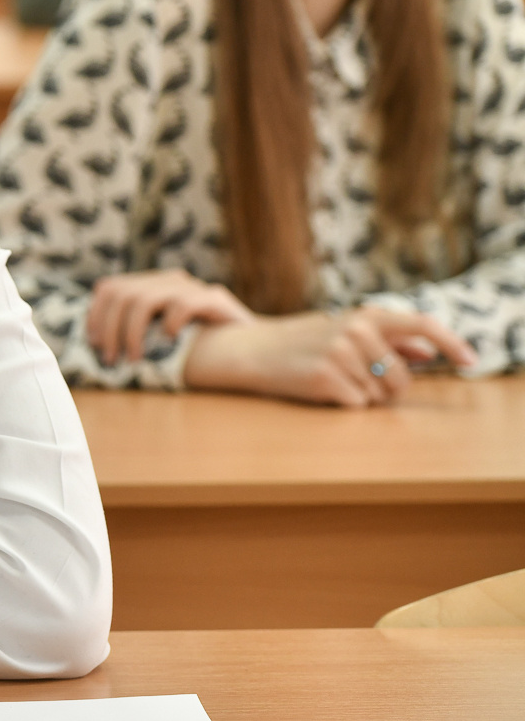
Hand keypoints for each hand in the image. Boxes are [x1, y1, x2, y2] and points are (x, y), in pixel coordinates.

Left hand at [86, 269, 254, 364]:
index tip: (93, 344)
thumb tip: (95, 347)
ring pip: (144, 299)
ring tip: (134, 358)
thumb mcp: (160, 335)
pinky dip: (170, 323)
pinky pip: (182, 304)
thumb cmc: (200, 345)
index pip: (109, 287)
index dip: (95, 314)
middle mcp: (169, 281)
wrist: (252, 345)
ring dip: (132, 333)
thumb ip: (134, 331)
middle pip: (121, 293)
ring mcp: (191, 288)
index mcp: (152, 285)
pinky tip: (169, 340)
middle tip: (111, 359)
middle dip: (109, 328)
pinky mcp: (214, 299)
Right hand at [183, 307, 476, 406]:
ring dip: (361, 396)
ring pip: (379, 396)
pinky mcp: (326, 378)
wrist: (249, 350)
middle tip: (356, 380)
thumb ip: (388, 340)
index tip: (470, 362)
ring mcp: (341, 354)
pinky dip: (342, 403)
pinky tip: (320, 389)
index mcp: (364, 315)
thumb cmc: (301, 342)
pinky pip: (356, 405)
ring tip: (331, 379)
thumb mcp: (344, 331)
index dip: (452, 342)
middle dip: (387, 389)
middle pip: (402, 378)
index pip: (421, 325)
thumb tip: (428, 351)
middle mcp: (356, 330)